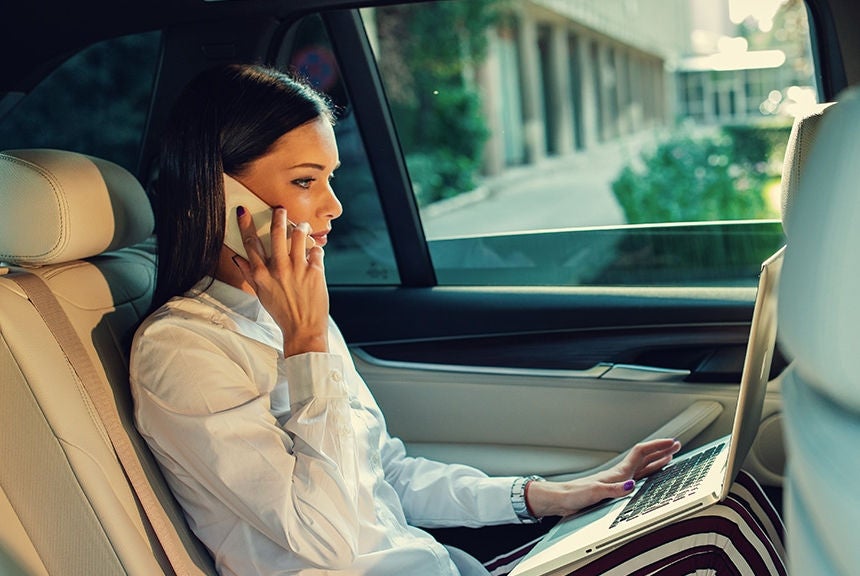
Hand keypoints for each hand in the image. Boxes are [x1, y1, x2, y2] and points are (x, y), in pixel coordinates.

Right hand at [232, 205, 328, 356]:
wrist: (303, 330)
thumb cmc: (281, 312)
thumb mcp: (261, 294)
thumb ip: (249, 275)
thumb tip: (237, 259)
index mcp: (262, 274)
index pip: (250, 243)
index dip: (245, 224)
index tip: (243, 211)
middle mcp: (278, 269)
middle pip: (276, 233)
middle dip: (278, 217)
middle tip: (280, 209)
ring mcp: (298, 269)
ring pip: (298, 236)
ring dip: (300, 227)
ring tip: (301, 225)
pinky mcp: (315, 272)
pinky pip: (316, 250)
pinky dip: (316, 248)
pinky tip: (314, 251)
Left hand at [525, 438, 680, 517]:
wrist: (561, 499)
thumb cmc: (574, 495)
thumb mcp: (595, 493)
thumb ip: (613, 490)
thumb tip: (631, 486)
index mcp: (618, 473)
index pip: (642, 453)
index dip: (657, 447)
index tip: (672, 443)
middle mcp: (619, 475)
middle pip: (644, 458)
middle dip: (661, 451)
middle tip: (676, 446)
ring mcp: (617, 481)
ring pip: (642, 467)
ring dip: (656, 461)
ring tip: (668, 457)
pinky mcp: (614, 489)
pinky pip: (636, 478)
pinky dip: (647, 475)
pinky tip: (648, 477)